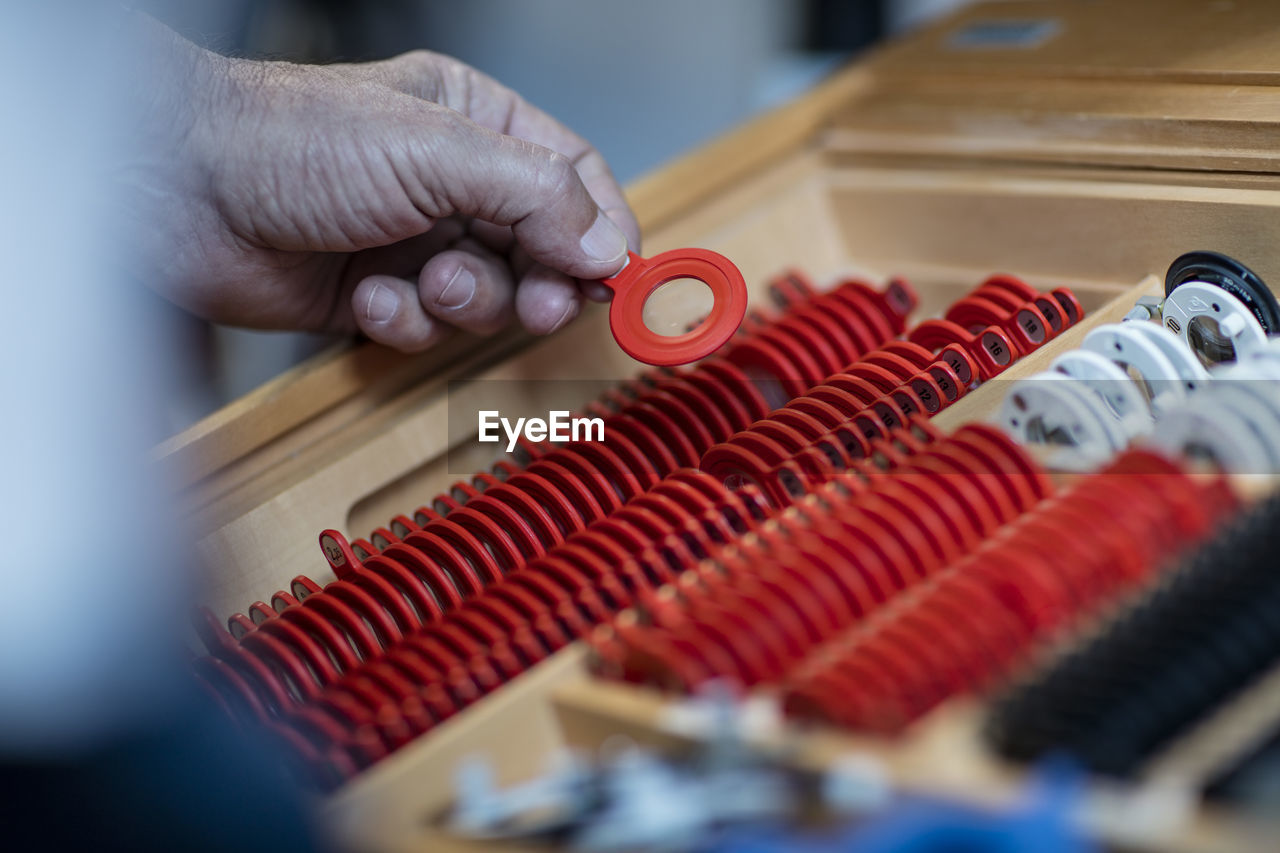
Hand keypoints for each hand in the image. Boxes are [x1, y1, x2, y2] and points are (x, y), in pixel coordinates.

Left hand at [122, 17, 638, 351]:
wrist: (176, 191)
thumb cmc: (290, 140)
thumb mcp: (436, 150)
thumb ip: (535, 195)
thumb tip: (607, 244)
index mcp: (477, 123)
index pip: (574, 179)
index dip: (603, 231)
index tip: (617, 279)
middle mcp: (452, 183)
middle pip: (542, 249)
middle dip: (536, 282)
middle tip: (537, 301)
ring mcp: (416, 241)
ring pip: (489, 298)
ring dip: (465, 303)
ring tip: (425, 283)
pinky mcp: (378, 295)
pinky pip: (427, 328)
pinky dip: (405, 322)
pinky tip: (369, 299)